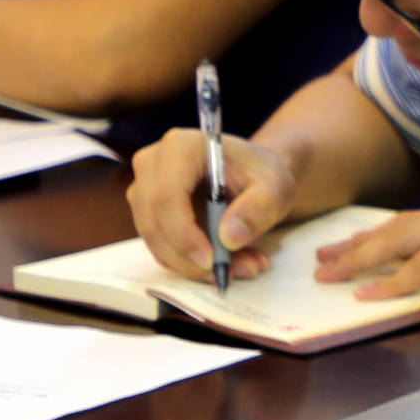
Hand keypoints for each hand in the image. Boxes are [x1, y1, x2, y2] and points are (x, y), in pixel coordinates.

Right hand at [127, 128, 297, 279]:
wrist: (252, 174)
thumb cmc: (260, 174)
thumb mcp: (275, 187)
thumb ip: (258, 209)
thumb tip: (229, 238)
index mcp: (181, 147)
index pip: (166, 195)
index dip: (183, 234)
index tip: (212, 261)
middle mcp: (152, 164)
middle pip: (155, 222)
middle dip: (191, 259)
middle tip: (234, 273)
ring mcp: (144, 188)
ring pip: (156, 241)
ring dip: (194, 266)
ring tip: (243, 266)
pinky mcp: (147, 213)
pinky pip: (160, 248)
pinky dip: (190, 264)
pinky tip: (228, 262)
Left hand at [312, 194, 419, 298]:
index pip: (409, 227)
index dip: (376, 237)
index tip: (349, 246)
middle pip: (392, 230)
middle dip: (354, 244)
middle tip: (321, 257)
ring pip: (396, 241)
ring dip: (360, 258)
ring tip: (331, 273)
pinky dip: (395, 281)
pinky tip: (371, 294)